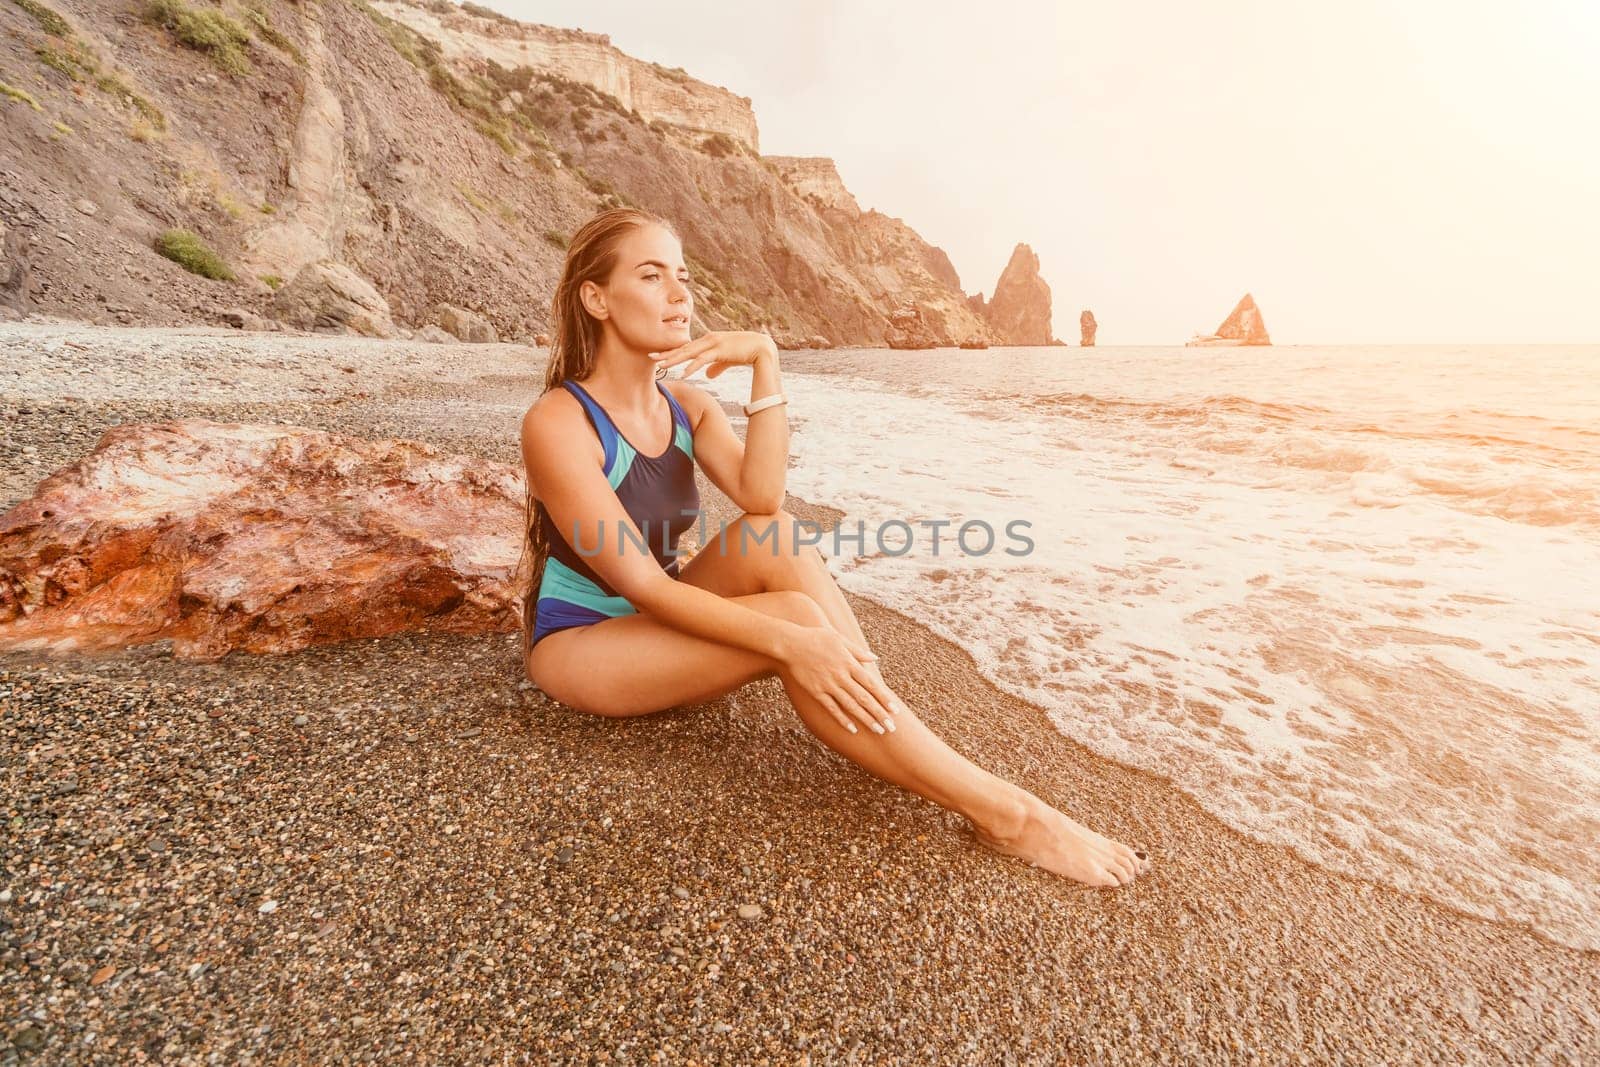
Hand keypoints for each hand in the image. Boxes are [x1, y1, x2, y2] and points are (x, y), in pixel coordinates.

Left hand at [650, 330, 777, 379]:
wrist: (763, 348)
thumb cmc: (746, 353)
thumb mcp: (728, 360)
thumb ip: (716, 366)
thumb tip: (706, 376)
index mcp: (709, 341)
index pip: (686, 348)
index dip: (672, 352)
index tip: (659, 357)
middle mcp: (709, 340)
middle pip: (683, 348)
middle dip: (667, 353)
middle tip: (651, 357)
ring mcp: (714, 343)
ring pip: (689, 352)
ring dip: (674, 359)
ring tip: (661, 366)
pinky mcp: (721, 350)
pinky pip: (703, 359)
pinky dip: (692, 366)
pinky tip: (684, 373)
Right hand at [778, 624, 903, 736]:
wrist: (790, 644)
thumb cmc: (816, 638)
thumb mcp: (839, 639)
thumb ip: (857, 651)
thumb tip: (875, 658)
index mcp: (849, 663)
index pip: (871, 684)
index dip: (884, 698)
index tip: (895, 710)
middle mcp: (841, 676)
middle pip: (864, 698)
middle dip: (879, 714)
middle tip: (892, 728)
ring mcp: (828, 685)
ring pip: (851, 706)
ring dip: (866, 719)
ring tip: (878, 731)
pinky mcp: (816, 692)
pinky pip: (831, 708)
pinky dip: (842, 719)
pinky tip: (853, 729)